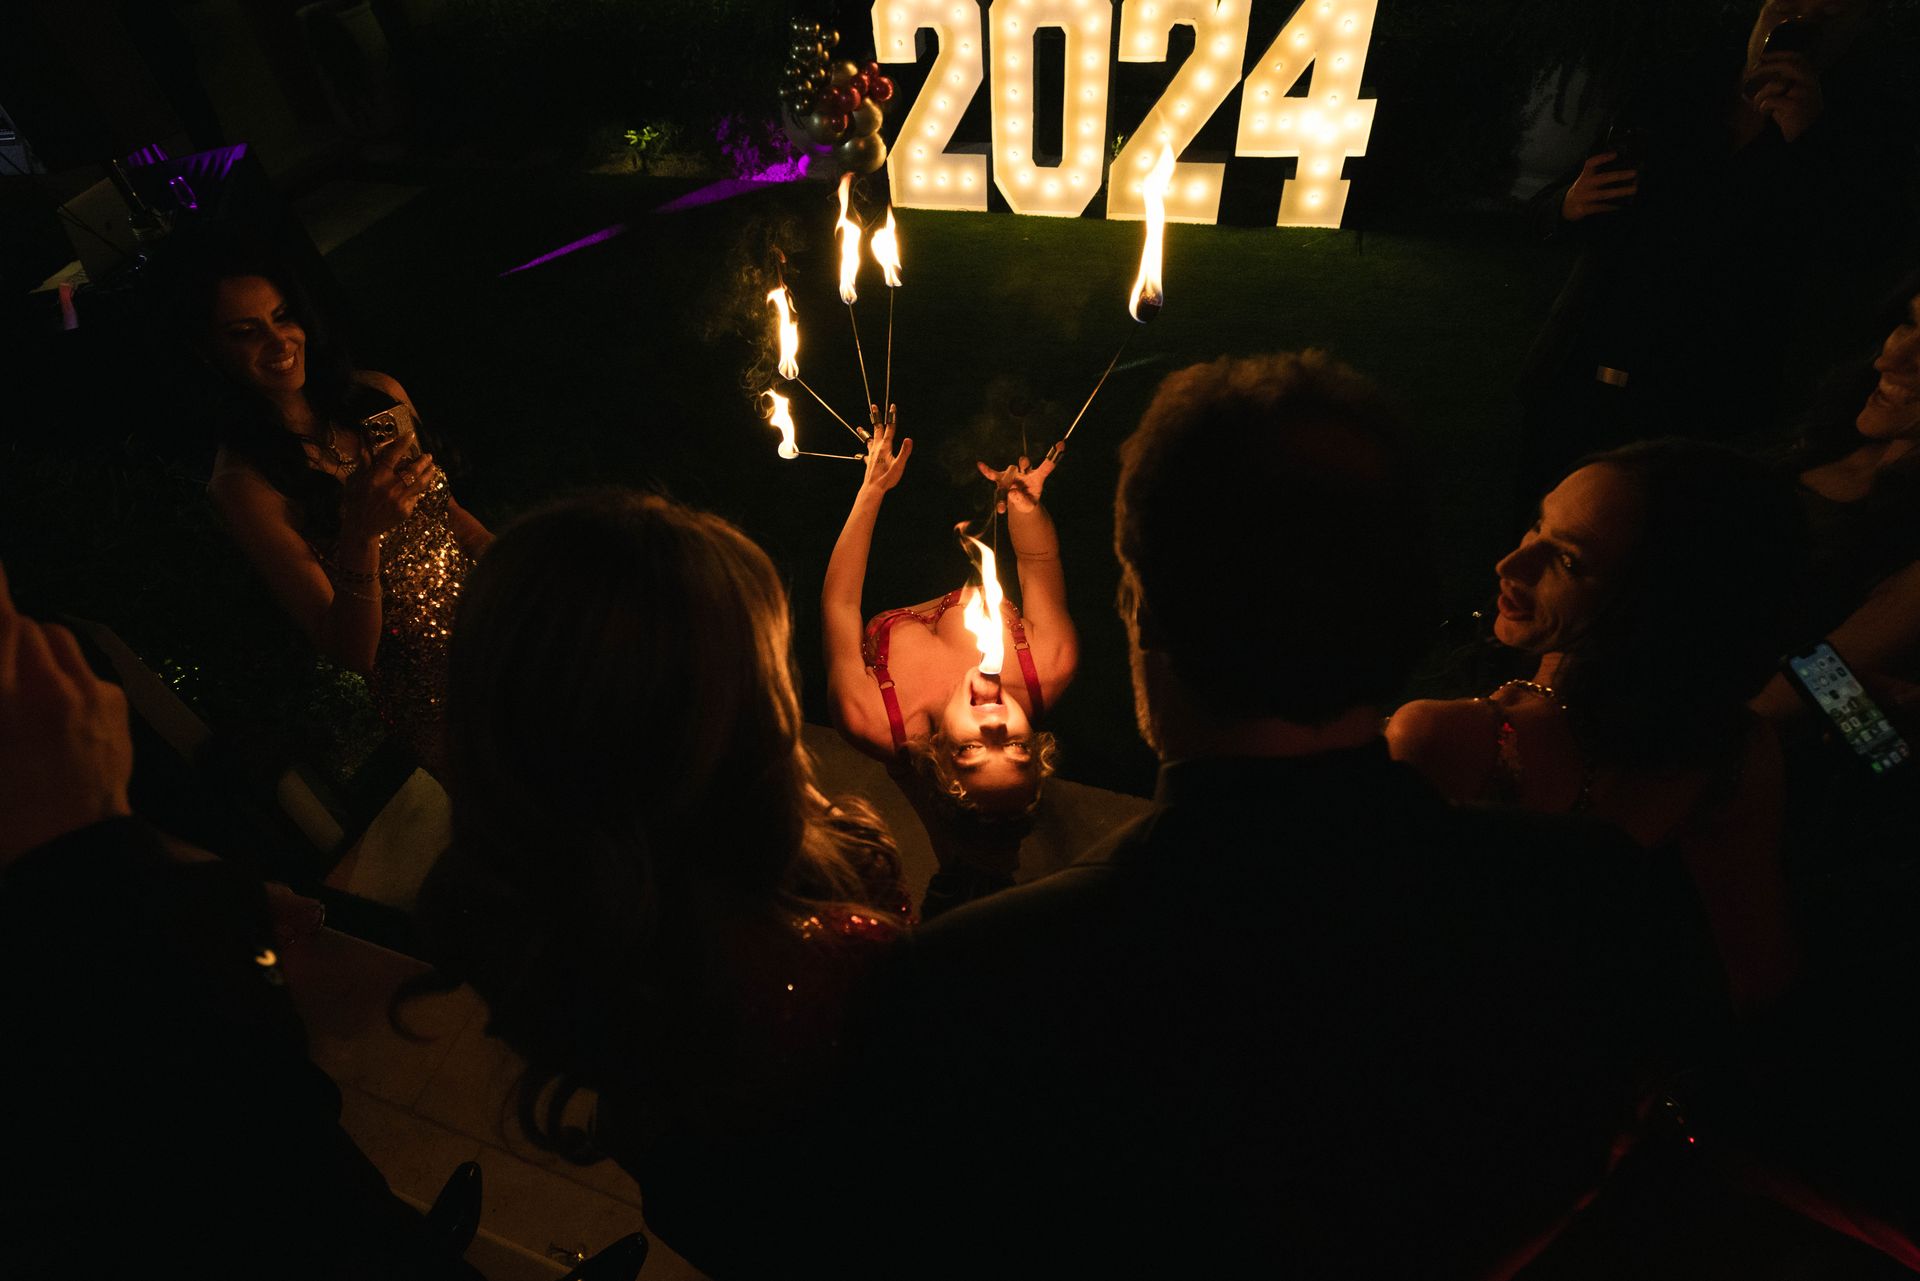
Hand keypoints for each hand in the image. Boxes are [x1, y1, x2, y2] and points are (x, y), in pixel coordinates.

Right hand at [0, 561, 133, 865]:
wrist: (70, 850)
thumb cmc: (6, 813)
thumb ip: (2, 687)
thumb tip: (9, 677)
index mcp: (6, 700)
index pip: (4, 624)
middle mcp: (49, 688)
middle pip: (23, 625)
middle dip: (4, 629)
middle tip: (0, 654)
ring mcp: (87, 694)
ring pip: (57, 639)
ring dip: (34, 646)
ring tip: (19, 677)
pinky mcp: (114, 705)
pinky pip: (85, 668)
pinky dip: (64, 673)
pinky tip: (52, 703)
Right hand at [340, 435, 440, 542]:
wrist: (362, 527)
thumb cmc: (355, 502)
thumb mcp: (355, 481)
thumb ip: (364, 464)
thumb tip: (366, 448)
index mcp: (377, 477)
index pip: (393, 456)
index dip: (403, 444)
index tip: (411, 435)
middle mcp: (391, 487)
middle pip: (414, 469)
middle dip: (423, 460)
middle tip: (428, 455)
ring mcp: (400, 500)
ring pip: (421, 483)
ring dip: (429, 473)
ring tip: (433, 467)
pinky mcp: (406, 510)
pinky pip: (416, 496)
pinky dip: (419, 489)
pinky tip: (421, 485)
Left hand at [860, 415, 911, 496]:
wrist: (874, 488)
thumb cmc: (887, 478)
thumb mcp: (899, 465)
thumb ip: (904, 452)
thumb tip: (908, 439)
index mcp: (885, 446)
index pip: (890, 428)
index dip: (892, 416)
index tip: (892, 406)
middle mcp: (877, 447)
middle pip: (877, 429)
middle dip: (876, 417)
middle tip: (874, 407)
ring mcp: (871, 454)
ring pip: (869, 439)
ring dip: (866, 431)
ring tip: (859, 427)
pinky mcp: (869, 461)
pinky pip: (866, 453)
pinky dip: (866, 450)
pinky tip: (865, 453)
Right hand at [976, 452, 1057, 513]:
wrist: (1019, 504)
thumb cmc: (1027, 502)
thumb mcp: (1028, 506)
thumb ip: (1022, 501)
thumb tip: (1012, 492)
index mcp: (1037, 478)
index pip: (1046, 467)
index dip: (1053, 457)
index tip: (1061, 445)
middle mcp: (1025, 473)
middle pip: (1025, 464)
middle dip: (1024, 463)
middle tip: (1024, 464)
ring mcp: (1013, 475)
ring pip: (1009, 472)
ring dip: (1006, 482)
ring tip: (1003, 500)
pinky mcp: (1001, 479)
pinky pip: (993, 474)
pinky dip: (987, 471)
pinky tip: (980, 464)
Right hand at [1562, 152, 1636, 221]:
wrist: (1567, 206)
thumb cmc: (1583, 190)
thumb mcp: (1586, 179)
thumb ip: (1599, 173)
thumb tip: (1622, 169)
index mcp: (1585, 176)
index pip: (1591, 164)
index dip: (1602, 158)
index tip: (1614, 154)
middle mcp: (1584, 185)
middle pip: (1603, 178)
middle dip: (1619, 175)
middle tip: (1634, 173)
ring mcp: (1584, 197)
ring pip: (1604, 194)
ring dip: (1620, 191)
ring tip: (1633, 189)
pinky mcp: (1584, 209)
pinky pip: (1601, 207)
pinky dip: (1613, 206)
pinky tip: (1623, 204)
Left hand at [1746, 53, 1823, 140]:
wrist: (1807, 133)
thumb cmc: (1795, 116)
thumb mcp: (1790, 96)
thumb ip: (1781, 83)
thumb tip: (1757, 71)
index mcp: (1810, 78)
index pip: (1797, 58)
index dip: (1779, 54)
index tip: (1762, 56)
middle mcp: (1810, 82)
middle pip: (1787, 66)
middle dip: (1765, 67)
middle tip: (1749, 73)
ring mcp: (1804, 93)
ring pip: (1775, 85)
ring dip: (1760, 96)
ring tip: (1758, 105)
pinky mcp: (1795, 106)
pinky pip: (1770, 100)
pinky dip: (1762, 107)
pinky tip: (1766, 113)